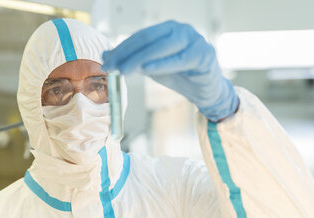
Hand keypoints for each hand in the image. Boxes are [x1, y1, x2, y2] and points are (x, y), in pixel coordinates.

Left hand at [102, 20, 238, 121]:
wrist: (207, 91)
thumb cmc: (182, 76)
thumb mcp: (153, 68)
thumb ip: (134, 60)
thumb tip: (107, 56)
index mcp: (168, 29)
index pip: (141, 36)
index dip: (122, 48)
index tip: (107, 61)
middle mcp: (182, 30)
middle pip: (149, 38)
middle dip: (128, 53)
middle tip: (111, 66)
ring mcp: (195, 40)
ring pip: (163, 46)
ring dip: (141, 58)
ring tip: (124, 70)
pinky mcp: (204, 54)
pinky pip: (181, 59)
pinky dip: (163, 64)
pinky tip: (147, 69)